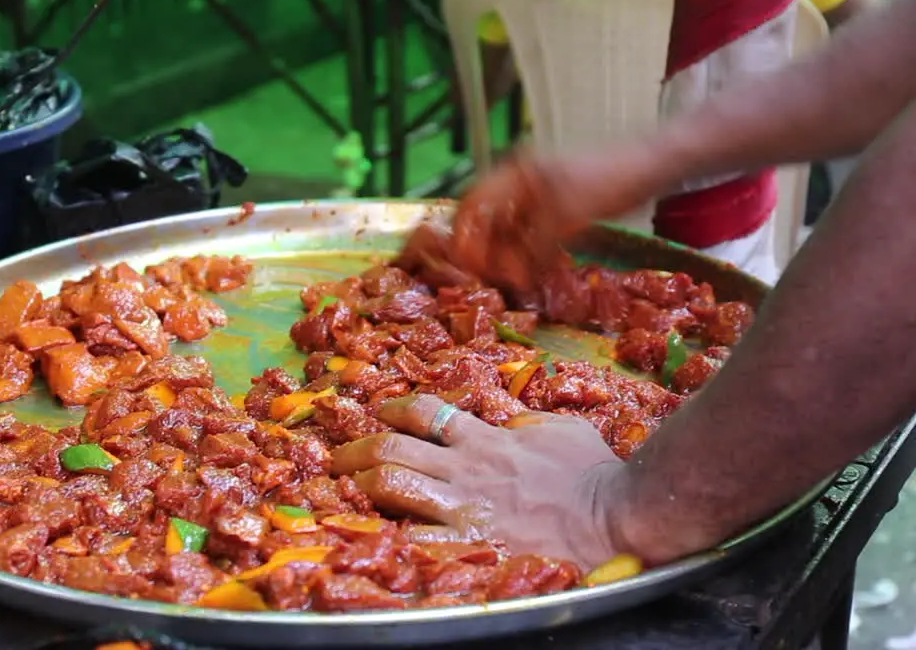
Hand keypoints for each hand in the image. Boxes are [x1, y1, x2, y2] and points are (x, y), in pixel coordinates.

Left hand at [331, 393, 627, 570]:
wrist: (614, 515)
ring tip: (341, 489)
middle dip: (356, 450)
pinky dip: (388, 535)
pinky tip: (369, 536)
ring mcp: (463, 506)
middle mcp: (465, 467)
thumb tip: (507, 418)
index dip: (392, 409)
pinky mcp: (469, 543)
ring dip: (359, 485)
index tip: (377, 412)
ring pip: (391, 485)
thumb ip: (523, 422)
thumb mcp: (558, 429)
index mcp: (485, 437)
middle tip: (336, 457)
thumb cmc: (594, 473)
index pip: (424, 412)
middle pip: (392, 447)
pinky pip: (416, 538)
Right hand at [404, 148, 668, 290]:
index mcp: (516, 174)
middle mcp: (520, 183)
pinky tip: (533, 274)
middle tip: (491, 282)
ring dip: (507, 258)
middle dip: (485, 252)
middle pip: (487, 221)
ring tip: (514, 283)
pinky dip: (528, 256)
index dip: (463, 236)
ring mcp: (537, 196)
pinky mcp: (554, 210)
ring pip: (508, 232)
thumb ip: (535, 245)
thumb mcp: (569, 215)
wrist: (649, 167)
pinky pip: (530, 237)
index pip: (472, 204)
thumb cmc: (609, 180)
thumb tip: (511, 278)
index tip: (463, 266)